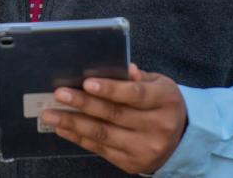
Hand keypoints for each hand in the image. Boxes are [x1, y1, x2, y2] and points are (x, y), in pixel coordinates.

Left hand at [41, 64, 186, 174]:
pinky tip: (63, 128)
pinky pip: (101, 150)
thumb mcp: (159, 84)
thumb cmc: (163, 104)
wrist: (181, 140)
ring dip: (74, 123)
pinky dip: (79, 138)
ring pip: (103, 134)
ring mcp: (144, 148)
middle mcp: (157, 127)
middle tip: (60, 94)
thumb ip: (139, 77)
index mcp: (165, 101)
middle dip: (83, 104)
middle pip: (115, 114)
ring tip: (51, 114)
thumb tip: (123, 68)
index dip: (110, 89)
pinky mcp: (132, 163)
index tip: (87, 83)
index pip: (135, 94)